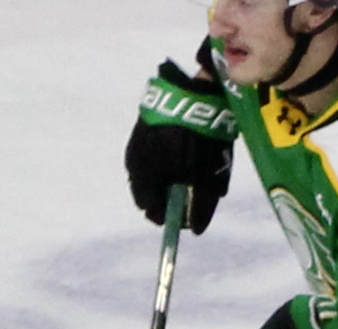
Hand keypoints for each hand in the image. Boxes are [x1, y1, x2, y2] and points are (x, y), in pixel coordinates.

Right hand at [127, 54, 231, 233]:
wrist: (193, 90)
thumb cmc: (197, 138)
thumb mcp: (203, 174)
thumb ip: (199, 203)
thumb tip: (196, 230)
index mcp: (143, 179)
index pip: (152, 210)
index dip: (173, 216)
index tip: (191, 217)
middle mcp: (134, 164)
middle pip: (152, 190)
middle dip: (173, 194)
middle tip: (197, 190)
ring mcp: (138, 143)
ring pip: (154, 170)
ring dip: (172, 174)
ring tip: (197, 167)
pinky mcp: (146, 125)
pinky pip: (156, 151)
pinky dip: (171, 156)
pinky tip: (189, 147)